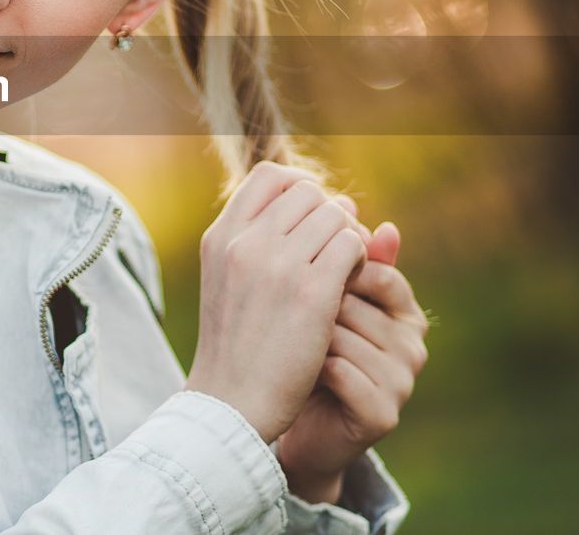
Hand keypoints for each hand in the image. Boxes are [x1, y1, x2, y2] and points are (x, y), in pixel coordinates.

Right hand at [183, 162, 368, 444]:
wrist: (230, 402)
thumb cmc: (235, 345)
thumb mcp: (229, 280)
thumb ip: (260, 238)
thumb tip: (329, 201)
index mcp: (220, 237)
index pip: (270, 176)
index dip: (301, 186)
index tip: (313, 214)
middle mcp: (244, 242)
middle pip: (308, 192)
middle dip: (330, 214)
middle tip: (338, 245)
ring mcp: (276, 264)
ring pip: (334, 216)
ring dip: (348, 236)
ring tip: (346, 268)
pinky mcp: (310, 291)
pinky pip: (351, 246)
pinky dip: (359, 259)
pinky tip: (351, 285)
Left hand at [276, 220, 429, 502]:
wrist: (284, 416)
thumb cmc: (301, 348)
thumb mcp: (320, 297)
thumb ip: (345, 259)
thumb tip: (384, 224)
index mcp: (405, 310)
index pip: (376, 272)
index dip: (331, 275)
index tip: (298, 282)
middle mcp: (413, 344)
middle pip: (356, 302)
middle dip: (314, 307)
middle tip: (290, 321)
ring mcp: (402, 381)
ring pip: (343, 335)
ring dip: (306, 338)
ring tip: (292, 347)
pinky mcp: (383, 412)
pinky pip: (340, 372)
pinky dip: (310, 368)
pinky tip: (298, 372)